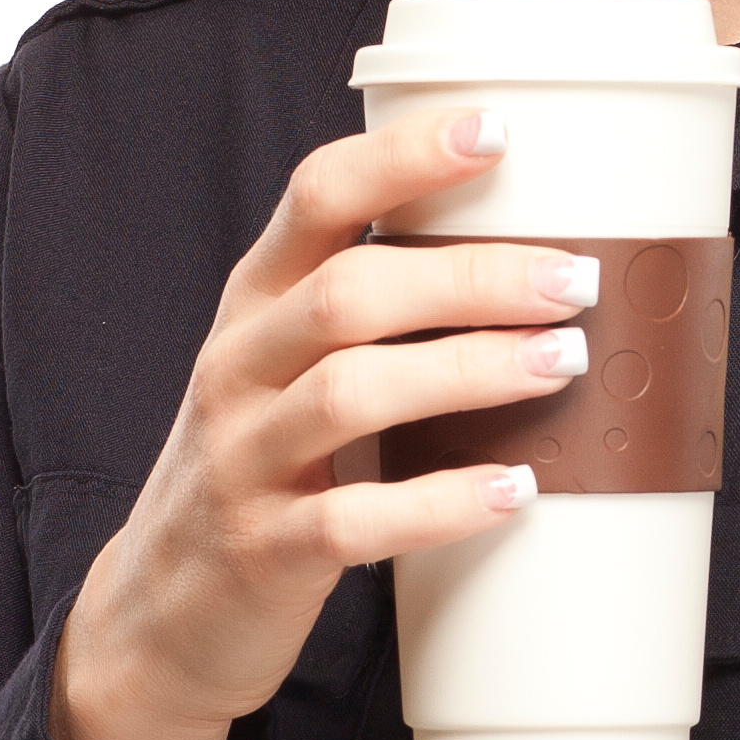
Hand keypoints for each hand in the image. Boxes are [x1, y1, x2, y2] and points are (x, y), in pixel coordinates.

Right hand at [49, 110, 598, 739]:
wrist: (163, 610)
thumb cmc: (265, 468)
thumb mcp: (290, 369)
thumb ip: (375, 313)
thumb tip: (539, 260)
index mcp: (255, 302)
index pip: (317, 197)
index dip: (404, 157)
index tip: (498, 129)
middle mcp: (238, 365)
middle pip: (350, 293)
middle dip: (472, 277)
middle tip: (575, 280)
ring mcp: (244, 459)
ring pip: (352, 392)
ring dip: (469, 372)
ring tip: (562, 363)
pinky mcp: (265, 551)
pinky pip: (354, 519)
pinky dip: (441, 502)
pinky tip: (513, 491)